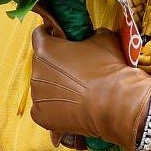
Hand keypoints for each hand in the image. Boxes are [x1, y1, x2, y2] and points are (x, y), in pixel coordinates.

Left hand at [29, 26, 150, 150]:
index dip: (51, 35)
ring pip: (43, 87)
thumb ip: (90, 34)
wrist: (115, 103)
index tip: (59, 39)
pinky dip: (55, 108)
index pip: (39, 35)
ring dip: (55, 87)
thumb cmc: (108, 70)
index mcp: (45, 50)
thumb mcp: (103, 39)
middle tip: (75, 69)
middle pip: (41, 63)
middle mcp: (36, 72)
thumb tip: (91, 37)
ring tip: (77, 91)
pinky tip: (72, 107)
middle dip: (55, 64)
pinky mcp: (41, 116)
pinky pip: (45, 109)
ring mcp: (37, 96)